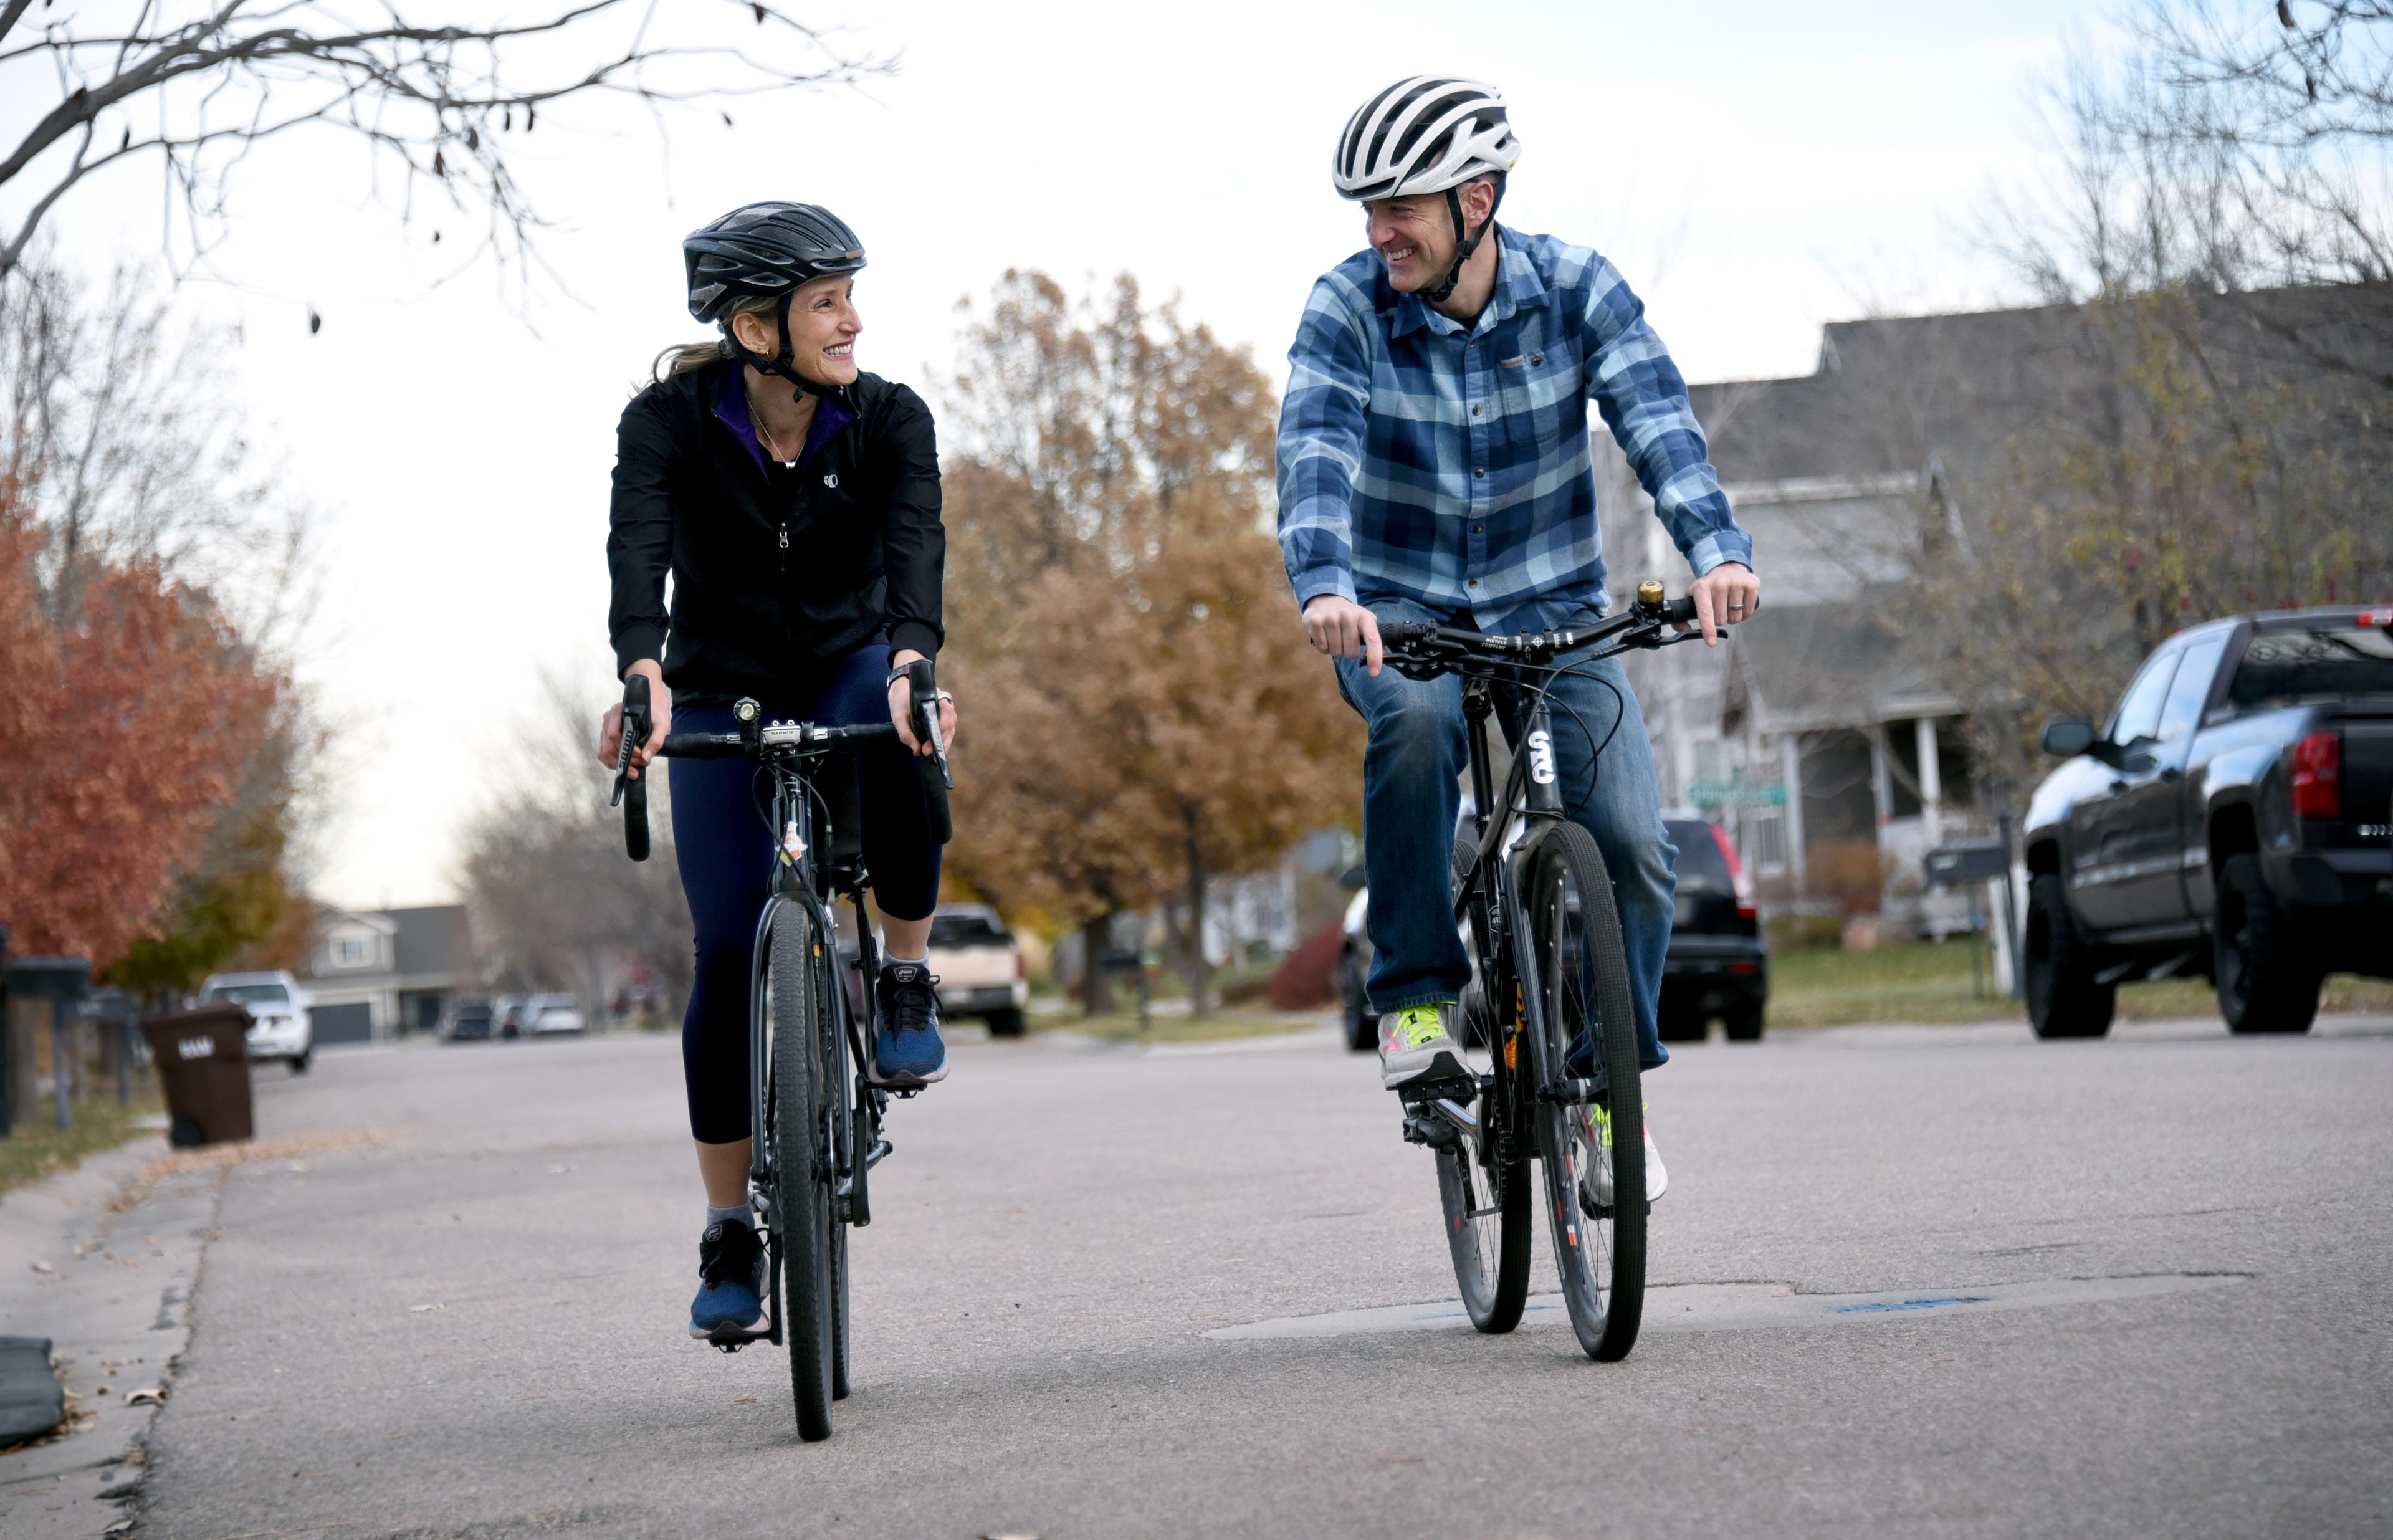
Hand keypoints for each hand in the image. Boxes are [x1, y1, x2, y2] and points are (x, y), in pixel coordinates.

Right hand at [596, 659, 670, 779]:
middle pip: (610, 746)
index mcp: (617, 712)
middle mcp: (608, 719)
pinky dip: (612, 763)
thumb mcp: (662, 724)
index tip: (640, 754)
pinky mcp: (606, 736)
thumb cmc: (656, 711)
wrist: (652, 702)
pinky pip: (604, 753)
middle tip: (643, 764)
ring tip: (636, 768)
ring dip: (619, 764)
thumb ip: (656, 740)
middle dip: (625, 759)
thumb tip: (646, 757)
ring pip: (605, 752)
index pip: (613, 735)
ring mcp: (605, 728)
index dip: (625, 748)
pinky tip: (625, 767)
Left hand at [887, 649, 957, 755]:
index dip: (939, 734)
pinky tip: (935, 751)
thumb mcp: (898, 716)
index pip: (946, 717)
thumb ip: (905, 733)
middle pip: (950, 727)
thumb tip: (916, 750)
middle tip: (927, 754)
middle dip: (940, 743)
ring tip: (933, 757)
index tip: (928, 747)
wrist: (902, 690)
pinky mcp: (944, 719)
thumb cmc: (901, 700)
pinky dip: (941, 742)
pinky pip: (947, 732)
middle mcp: (946, 705)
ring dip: (943, 744)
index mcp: (938, 699)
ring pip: (950, 731)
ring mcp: (947, 712)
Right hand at [1302, 594, 1383, 675]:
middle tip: (1345, 639)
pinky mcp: (1316, 622)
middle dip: (1348, 651)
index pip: (1373, 639)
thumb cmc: (1349, 617)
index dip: (1374, 658)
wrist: (1326, 600)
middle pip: (1351, 652)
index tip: (1374, 673)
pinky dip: (1324, 647)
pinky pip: (1322, 649)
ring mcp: (1331, 618)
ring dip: (1336, 649)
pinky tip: (1325, 635)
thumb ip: (1373, 638)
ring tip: (1334, 636)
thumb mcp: (1365, 622)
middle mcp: (1348, 615)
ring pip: (1336, 652)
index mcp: (1364, 617)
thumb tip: (1381, 657)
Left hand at [1680, 562, 1758, 646]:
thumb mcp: (1692, 596)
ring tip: (1729, 606)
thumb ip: (1682, 615)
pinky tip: (1740, 604)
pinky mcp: (1751, 585)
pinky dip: (1744, 614)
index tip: (1711, 642)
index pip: (1705, 612)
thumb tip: (1685, 629)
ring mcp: (1737, 583)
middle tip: (1719, 609)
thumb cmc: (1709, 587)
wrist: (1727, 567)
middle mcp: (1720, 583)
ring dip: (1732, 617)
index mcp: (1703, 587)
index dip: (1708, 629)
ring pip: (1735, 617)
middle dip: (1720, 620)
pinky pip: (1748, 612)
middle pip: (1722, 619)